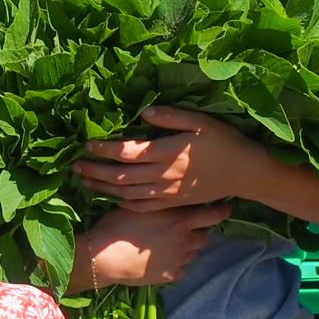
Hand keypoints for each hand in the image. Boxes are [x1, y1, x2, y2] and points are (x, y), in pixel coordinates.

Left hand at [73, 108, 268, 209]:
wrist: (244, 173)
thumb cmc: (224, 142)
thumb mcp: (201, 122)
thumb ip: (171, 117)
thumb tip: (143, 113)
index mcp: (167, 153)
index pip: (126, 152)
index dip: (103, 149)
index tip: (86, 144)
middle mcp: (162, 176)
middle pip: (120, 176)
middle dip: (94, 170)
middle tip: (74, 165)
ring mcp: (166, 193)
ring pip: (126, 193)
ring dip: (103, 188)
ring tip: (84, 181)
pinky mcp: (172, 203)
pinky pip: (142, 206)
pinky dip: (123, 202)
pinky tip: (112, 197)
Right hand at [78, 203, 230, 287]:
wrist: (107, 256)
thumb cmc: (120, 224)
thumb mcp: (142, 205)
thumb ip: (162, 203)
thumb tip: (171, 196)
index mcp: (181, 220)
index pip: (213, 215)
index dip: (222, 211)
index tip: (225, 208)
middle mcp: (185, 240)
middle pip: (205, 236)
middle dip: (199, 232)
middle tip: (187, 228)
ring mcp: (179, 260)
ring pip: (194, 253)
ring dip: (189, 248)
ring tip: (173, 244)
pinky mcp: (170, 275)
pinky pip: (182, 268)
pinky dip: (178, 264)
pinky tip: (165, 259)